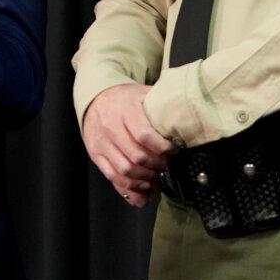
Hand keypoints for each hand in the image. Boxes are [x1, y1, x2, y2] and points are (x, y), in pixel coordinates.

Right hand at [82, 84, 176, 207]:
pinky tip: (143, 186)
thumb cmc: (124, 99)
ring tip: (156, 176)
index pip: (144, 135)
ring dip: (145, 178)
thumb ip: (160, 105)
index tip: (173, 150)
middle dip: (156, 165)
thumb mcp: (142, 94)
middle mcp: (111, 128)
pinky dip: (130, 186)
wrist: (95, 99)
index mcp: (125, 111)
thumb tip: (184, 117)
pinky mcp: (96, 154)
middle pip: (137, 156)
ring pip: (125, 169)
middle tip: (166, 164)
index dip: (162, 148)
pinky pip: (112, 176)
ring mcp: (102, 143)